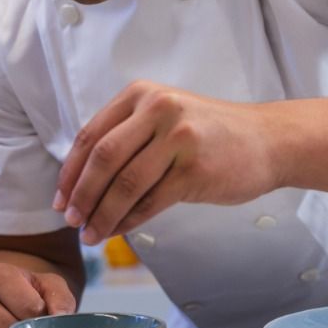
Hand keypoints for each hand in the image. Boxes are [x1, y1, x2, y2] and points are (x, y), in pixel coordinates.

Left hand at [53, 81, 279, 244]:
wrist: (268, 140)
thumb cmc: (211, 133)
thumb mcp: (166, 116)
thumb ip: (127, 136)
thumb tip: (81, 181)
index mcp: (142, 94)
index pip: (91, 135)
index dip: (70, 171)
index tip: (60, 198)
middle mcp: (158, 109)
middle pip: (103, 158)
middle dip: (81, 194)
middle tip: (71, 220)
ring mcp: (178, 138)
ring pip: (125, 183)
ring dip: (102, 214)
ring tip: (91, 234)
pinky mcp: (195, 169)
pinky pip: (151, 201)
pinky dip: (129, 220)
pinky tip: (119, 231)